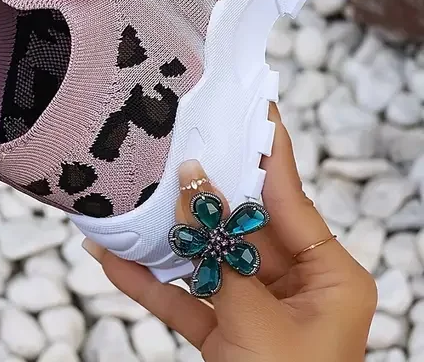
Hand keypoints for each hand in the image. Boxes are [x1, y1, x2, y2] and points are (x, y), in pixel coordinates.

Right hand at [83, 104, 376, 361]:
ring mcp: (255, 309)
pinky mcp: (222, 334)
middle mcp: (295, 285)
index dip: (264, 150)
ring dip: (161, 234)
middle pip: (237, 221)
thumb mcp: (256, 319)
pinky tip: (109, 254)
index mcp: (330, 276)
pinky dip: (148, 280)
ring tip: (127, 193)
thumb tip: (191, 181)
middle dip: (197, 188)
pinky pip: (182, 296)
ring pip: (203, 256)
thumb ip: (220, 250)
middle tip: (169, 142)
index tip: (247, 106)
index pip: (288, 196)